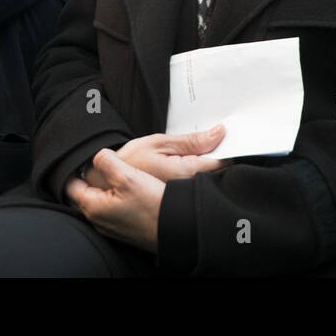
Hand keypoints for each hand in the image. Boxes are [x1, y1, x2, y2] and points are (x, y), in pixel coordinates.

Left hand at [65, 148, 165, 252]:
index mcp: (93, 207)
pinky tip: (124, 189)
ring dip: (100, 188)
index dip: (73, 168)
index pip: (70, 185)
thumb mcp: (128, 176)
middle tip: (95, 163)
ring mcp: (111, 226)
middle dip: (85, 178)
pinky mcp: (124, 227)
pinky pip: (110, 209)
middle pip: (82, 195)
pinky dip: (111, 197)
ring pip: (96, 202)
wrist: (179, 228)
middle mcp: (99, 220)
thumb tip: (97, 155)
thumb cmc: (154, 207)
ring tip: (110, 173)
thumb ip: (107, 162)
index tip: (80, 157)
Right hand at [83, 124, 225, 189]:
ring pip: (210, 182)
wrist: (108, 184)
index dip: (228, 148)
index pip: (223, 162)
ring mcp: (185, 199)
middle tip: (213, 143)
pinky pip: (198, 189)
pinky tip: (188, 169)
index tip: (227, 138)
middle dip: (221, 158)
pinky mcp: (179, 202)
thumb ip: (191, 141)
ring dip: (211, 168)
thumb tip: (219, 133)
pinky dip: (199, 177)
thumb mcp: (158, 143)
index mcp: (187, 172)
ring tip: (198, 156)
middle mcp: (190, 190)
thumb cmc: (130, 162)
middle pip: (220, 173)